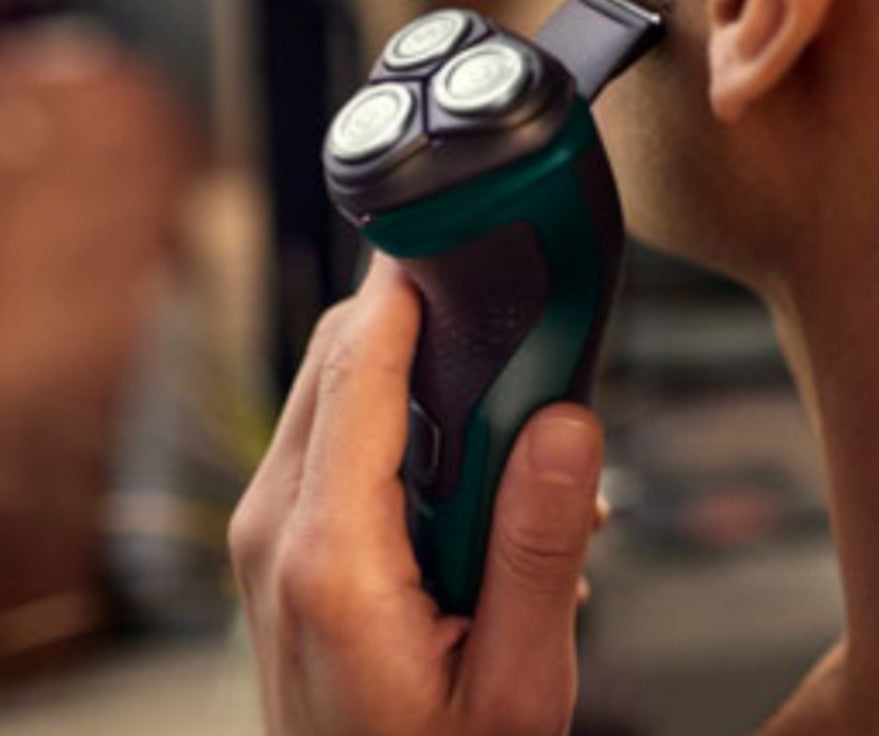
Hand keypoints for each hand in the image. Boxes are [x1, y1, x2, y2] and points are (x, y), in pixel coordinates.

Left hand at [230, 256, 604, 735]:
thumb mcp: (520, 687)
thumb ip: (540, 550)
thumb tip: (567, 425)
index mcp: (331, 557)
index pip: (359, 367)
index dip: (404, 288)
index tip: (451, 235)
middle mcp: (278, 526)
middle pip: (338, 356)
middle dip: (416, 319)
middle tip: (503, 322)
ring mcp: (268, 529)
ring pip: (330, 385)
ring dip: (408, 367)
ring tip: (499, 408)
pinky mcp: (280, 538)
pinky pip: (330, 432)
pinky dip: (391, 413)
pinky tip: (462, 460)